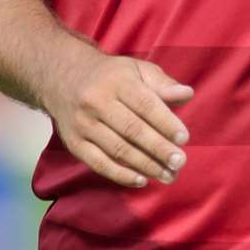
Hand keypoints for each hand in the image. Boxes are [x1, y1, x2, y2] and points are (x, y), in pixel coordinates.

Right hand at [42, 47, 193, 188]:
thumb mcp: (136, 69)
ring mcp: (83, 124)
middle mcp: (97, 101)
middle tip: (180, 162)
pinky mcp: (74, 143)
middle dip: (159, 149)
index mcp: (117, 81)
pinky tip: (141, 181)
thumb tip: (187, 94)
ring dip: (145, 166)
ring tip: (167, 175)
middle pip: (132, 130)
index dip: (166, 123)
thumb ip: (161, 83)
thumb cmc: (110, 75)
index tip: (184, 139)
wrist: (63, 77)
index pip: (145, 104)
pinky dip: (121, 175)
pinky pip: (99, 163)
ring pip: (118, 149)